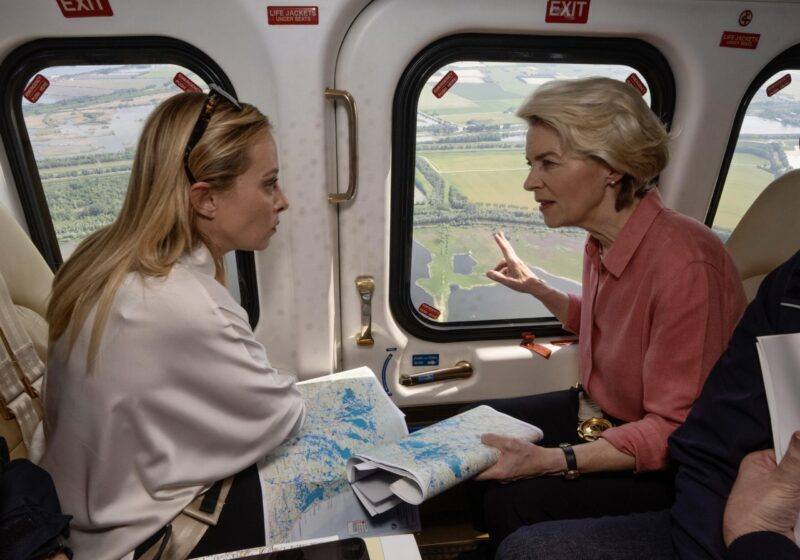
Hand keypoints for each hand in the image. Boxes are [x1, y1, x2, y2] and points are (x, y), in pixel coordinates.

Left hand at [475, 433, 563, 481]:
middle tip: (468, 450)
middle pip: (483, 472)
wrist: (545, 461)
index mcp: (498, 473)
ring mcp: (505, 476)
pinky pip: (497, 467)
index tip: (460, 461)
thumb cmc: (528, 454)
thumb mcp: (510, 443)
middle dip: (476, 462)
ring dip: (485, 459)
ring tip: (479, 448)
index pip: (477, 476)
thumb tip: (482, 438)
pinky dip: (493, 459)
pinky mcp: (510, 472)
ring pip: (490, 469)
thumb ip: (495, 440)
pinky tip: (492, 449)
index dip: (468, 469)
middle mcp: (500, 478)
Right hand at [486, 232, 543, 295]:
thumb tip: (488, 273)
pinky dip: (503, 270)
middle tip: (499, 233)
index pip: (505, 249)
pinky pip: (508, 266)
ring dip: (499, 267)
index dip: (500, 242)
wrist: (535, 286)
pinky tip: (503, 278)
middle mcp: (515, 260)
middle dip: (503, 241)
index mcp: (513, 262)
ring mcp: (517, 264)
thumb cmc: (522, 284)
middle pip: (507, 248)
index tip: (496, 235)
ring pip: (505, 262)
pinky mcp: (519, 267)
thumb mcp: (508, 282)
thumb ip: (498, 277)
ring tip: (495, 276)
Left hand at [723, 431, 799, 545]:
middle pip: (798, 470)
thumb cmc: (756, 513)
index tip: (798, 470)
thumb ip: (797, 458)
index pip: (790, 449)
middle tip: (795, 493)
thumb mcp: (782, 481)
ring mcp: (782, 495)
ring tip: (795, 506)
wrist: (758, 546)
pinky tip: (798, 514)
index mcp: (760, 462)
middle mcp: (771, 477)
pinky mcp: (791, 511)